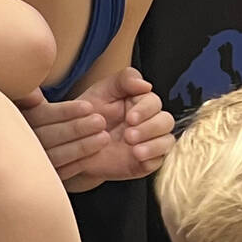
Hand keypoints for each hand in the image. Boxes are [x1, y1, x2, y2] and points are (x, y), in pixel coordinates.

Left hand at [18, 68, 172, 182]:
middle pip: (165, 121)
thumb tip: (146, 84)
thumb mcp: (101, 91)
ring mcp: (149, 142)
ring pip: (167, 141)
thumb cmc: (88, 115)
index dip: (145, 110)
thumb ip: (123, 80)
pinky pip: (159, 162)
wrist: (75, 145)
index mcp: (141, 103)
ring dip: (154, 146)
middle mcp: (149, 122)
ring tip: (135, 151)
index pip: (154, 102)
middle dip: (150, 128)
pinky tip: (139, 160)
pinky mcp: (145, 161)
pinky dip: (152, 160)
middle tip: (129, 135)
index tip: (130, 118)